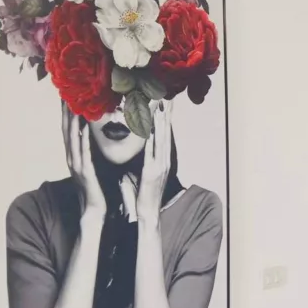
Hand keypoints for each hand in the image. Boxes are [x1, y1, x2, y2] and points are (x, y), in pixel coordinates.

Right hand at [62, 106, 104, 218]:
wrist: (94, 209)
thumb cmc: (96, 188)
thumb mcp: (91, 167)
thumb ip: (90, 153)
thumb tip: (94, 139)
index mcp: (74, 156)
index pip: (69, 130)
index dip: (66, 114)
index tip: (67, 97)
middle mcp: (72, 158)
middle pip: (67, 130)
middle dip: (66, 112)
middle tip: (65, 93)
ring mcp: (76, 164)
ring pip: (73, 138)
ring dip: (73, 121)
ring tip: (73, 104)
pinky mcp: (85, 172)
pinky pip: (84, 152)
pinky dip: (84, 139)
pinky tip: (86, 127)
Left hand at [136, 100, 171, 223]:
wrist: (147, 211)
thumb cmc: (144, 193)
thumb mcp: (146, 171)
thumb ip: (145, 157)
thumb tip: (140, 146)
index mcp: (162, 158)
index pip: (164, 133)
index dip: (165, 116)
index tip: (165, 100)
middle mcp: (163, 159)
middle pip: (166, 132)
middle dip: (167, 114)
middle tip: (167, 95)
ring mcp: (159, 165)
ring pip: (161, 139)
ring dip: (161, 122)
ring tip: (160, 105)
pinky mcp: (151, 171)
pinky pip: (151, 151)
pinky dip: (151, 139)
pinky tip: (149, 128)